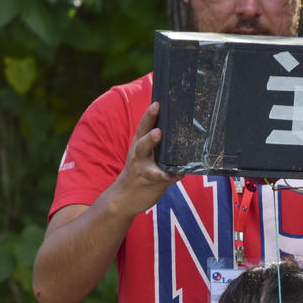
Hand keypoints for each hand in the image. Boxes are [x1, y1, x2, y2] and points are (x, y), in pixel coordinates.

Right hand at [112, 102, 179, 216]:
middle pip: (143, 141)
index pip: (144, 127)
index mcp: (139, 144)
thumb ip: (157, 143)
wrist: (124, 198)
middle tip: (158, 123)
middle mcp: (139, 156)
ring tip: (160, 139)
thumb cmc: (139, 172)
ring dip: (154, 149)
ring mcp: (143, 169)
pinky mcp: (151, 183)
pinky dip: (169, 176)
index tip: (157, 103)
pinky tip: (178, 174)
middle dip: (150, 131)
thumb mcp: (144, 154)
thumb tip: (179, 130)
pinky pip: (162, 178)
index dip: (150, 115)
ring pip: (148, 160)